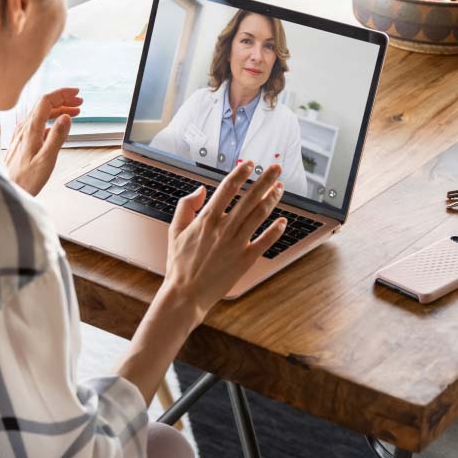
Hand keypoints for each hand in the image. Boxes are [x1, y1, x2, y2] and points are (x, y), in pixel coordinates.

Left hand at [5, 88, 81, 195]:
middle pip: (44, 105)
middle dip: (63, 100)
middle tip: (79, 102)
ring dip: (58, 110)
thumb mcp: (46, 159)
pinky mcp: (21, 142)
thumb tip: (66, 118)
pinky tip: (57, 127)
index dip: (62, 94)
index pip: (46, 101)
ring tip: (73, 112)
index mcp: (31, 129)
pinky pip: (37, 124)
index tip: (76, 93)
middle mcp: (24, 129)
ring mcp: (21, 134)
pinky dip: (50, 121)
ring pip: (41, 114)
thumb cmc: (25, 179)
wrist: (7, 189)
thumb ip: (57, 136)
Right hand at [164, 161, 286, 325]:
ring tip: (280, 188)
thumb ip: (185, 206)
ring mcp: (237, 243)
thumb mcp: (174, 230)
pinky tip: (283, 221)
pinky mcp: (246, 259)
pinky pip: (265, 241)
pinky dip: (276, 230)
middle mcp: (224, 228)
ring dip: (272, 199)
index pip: (228, 188)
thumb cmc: (179, 263)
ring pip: (259, 215)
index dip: (240, 173)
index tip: (250, 164)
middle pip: (249, 197)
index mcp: (206, 219)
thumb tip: (200, 189)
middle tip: (276, 168)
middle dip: (265, 180)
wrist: (186, 293)